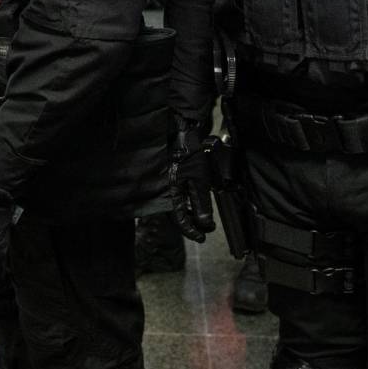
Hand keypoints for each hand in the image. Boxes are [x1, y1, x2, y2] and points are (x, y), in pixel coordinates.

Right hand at [168, 118, 215, 241]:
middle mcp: (163, 193)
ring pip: (174, 206)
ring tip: (200, 214)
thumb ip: (201, 202)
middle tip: (204, 227)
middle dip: (191, 223)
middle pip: (176, 215)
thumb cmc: (187, 153)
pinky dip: (182, 200)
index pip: (181, 221)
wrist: (175, 131)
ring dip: (187, 212)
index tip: (202, 237)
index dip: (193, 231)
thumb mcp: (199, 179)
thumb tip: (204, 223)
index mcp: (171, 196)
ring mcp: (163, 185)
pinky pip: (172, 195)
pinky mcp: (164, 177)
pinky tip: (190, 198)